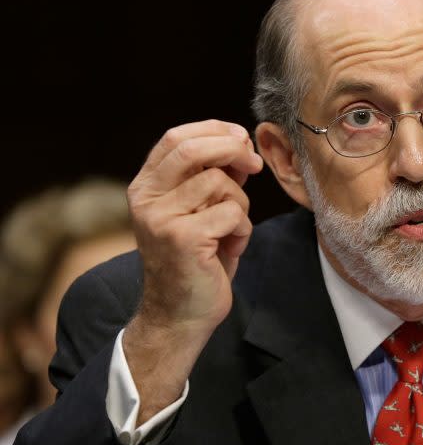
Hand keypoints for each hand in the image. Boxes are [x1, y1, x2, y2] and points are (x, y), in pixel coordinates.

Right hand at [122, 119, 262, 422]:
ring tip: (231, 231)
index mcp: (146, 187)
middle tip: (255, 164)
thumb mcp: (200, 210)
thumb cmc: (196, 260)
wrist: (180, 315)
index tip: (241, 136)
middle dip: (233, 150)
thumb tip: (241, 144)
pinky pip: (232, 213)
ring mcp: (160, 218)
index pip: (175, 138)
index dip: (213, 129)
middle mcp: (145, 199)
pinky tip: (231, 250)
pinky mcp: (182, 238)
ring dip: (240, 204)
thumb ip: (212, 177)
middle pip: (192, 149)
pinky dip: (242, 230)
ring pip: (220, 183)